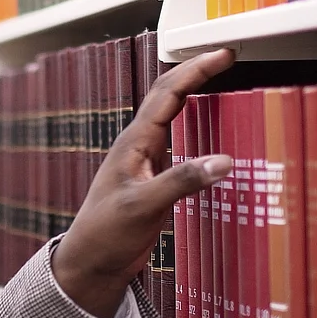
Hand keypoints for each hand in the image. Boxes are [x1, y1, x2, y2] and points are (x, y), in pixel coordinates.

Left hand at [51, 48, 235, 317]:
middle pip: (168, 94)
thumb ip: (182, 182)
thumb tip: (223, 160)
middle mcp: (139, 144)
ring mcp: (146, 160)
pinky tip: (210, 131)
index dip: (196, 70)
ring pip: (172, 115)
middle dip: (196, 70)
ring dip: (194, 93)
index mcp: (134, 142)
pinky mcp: (154, 179)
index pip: (168, 93)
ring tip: (220, 79)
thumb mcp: (144, 207)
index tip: (223, 54)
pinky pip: (178, 142)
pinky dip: (195, 127)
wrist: (90, 264)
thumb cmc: (105, 233)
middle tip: (226, 55)